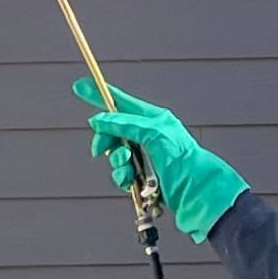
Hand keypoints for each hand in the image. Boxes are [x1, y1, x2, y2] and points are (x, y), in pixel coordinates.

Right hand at [75, 78, 248, 242]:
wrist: (197, 191)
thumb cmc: (183, 159)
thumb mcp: (153, 133)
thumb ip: (124, 124)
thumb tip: (99, 120)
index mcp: (152, 119)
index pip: (121, 102)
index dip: (100, 95)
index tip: (80, 86)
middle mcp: (147, 137)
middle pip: (112, 132)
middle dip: (105, 141)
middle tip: (100, 148)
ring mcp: (145, 158)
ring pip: (116, 156)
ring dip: (117, 163)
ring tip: (128, 168)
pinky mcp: (144, 178)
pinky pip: (122, 176)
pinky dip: (123, 179)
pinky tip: (132, 182)